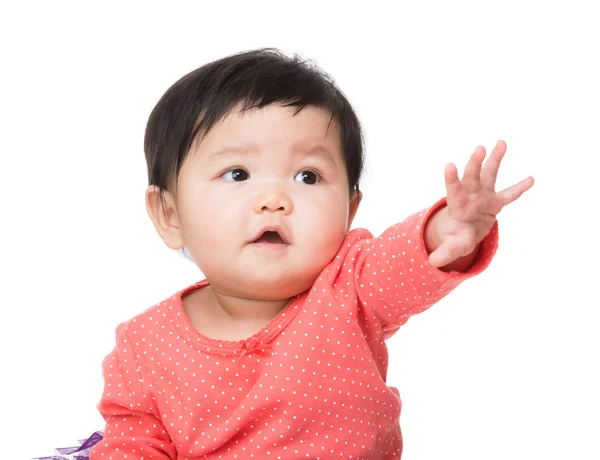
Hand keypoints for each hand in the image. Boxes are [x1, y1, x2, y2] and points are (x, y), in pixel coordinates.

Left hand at [427, 140, 533, 267]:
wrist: (464, 231)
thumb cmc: (456, 236)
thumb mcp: (451, 245)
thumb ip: (444, 252)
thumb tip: (432, 262)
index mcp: (458, 205)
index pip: (454, 190)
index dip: (452, 179)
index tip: (449, 165)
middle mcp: (470, 196)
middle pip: (472, 178)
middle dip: (475, 164)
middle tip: (479, 149)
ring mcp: (483, 196)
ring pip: (489, 176)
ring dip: (494, 160)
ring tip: (500, 142)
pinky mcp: (495, 202)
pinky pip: (509, 195)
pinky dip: (519, 188)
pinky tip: (531, 179)